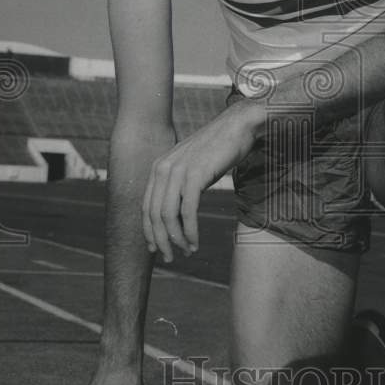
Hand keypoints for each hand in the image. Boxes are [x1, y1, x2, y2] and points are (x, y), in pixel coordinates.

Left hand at [142, 99, 262, 261]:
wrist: (237, 126)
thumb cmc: (218, 148)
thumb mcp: (192, 166)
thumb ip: (180, 184)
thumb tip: (177, 211)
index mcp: (159, 167)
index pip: (146, 206)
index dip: (149, 231)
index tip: (156, 248)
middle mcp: (163, 168)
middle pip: (154, 215)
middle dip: (160, 240)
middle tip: (170, 258)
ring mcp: (178, 171)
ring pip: (168, 216)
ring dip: (176, 239)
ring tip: (187, 251)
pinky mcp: (195, 175)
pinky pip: (187, 211)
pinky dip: (190, 231)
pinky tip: (195, 241)